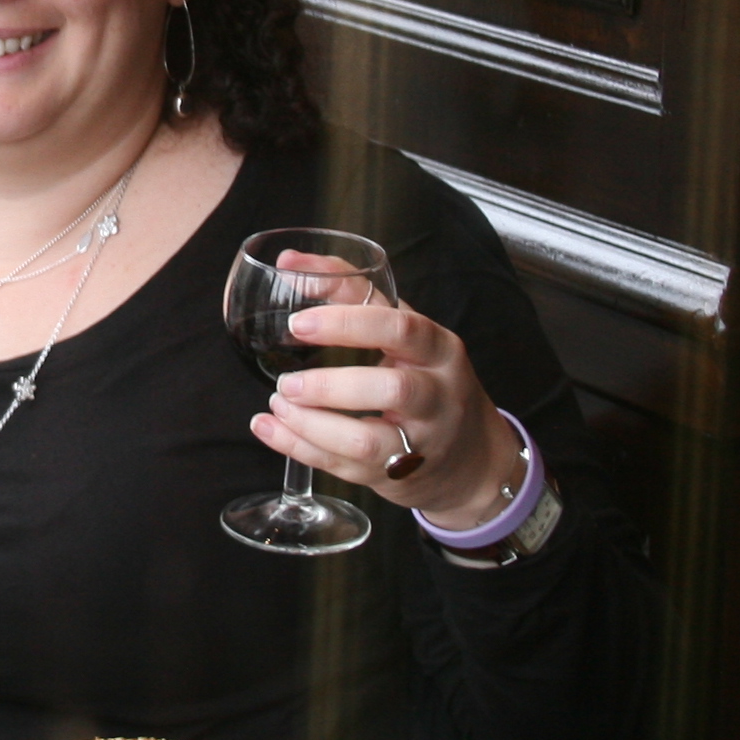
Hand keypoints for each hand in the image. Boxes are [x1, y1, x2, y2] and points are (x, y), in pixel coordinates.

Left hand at [250, 300, 522, 532]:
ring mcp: (419, 442)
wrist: (470, 456)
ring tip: (277, 405)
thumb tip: (290, 263)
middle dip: (330, 386)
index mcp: (440, 349)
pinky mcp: (395, 476)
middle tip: (286, 380)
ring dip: (312, 424)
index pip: (401, 329)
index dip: (348, 325)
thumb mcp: (405, 332)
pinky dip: (301, 448)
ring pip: (366, 439)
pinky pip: (345, 467)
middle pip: (392, 389)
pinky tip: (270, 429)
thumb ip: (353, 293)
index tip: (299, 324)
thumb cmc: (426, 377)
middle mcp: (437, 395)